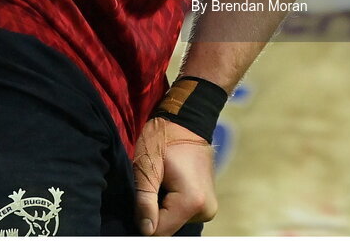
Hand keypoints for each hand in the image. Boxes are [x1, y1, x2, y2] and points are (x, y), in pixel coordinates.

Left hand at [133, 118, 217, 235]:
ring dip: (163, 207)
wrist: (187, 120)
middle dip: (155, 211)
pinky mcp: (207, 204)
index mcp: (192, 201)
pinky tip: (170, 184)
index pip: (159, 230)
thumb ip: (145, 201)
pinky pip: (182, 214)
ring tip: (162, 181)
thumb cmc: (165, 137)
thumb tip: (145, 230)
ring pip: (174, 221)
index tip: (140, 198)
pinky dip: (172, 204)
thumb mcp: (148, 166)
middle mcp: (206, 210)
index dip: (143, 217)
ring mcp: (209, 208)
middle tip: (153, 184)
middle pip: (168, 227)